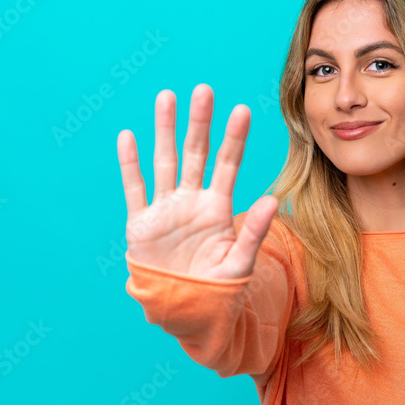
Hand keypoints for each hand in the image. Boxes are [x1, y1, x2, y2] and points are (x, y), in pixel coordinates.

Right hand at [116, 84, 278, 279]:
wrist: (187, 315)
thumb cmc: (218, 292)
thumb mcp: (241, 263)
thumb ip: (255, 232)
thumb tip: (275, 200)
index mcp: (218, 208)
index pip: (228, 165)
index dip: (234, 138)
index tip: (242, 109)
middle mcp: (191, 202)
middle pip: (195, 154)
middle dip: (199, 123)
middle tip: (203, 90)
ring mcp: (166, 210)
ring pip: (165, 162)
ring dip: (165, 131)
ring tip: (167, 97)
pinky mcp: (141, 225)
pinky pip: (135, 189)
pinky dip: (130, 164)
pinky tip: (129, 137)